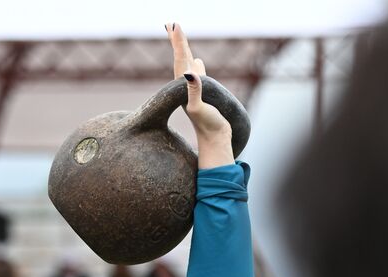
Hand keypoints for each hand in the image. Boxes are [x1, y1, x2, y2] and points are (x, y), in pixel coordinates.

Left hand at [168, 23, 233, 168]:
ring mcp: (194, 91)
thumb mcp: (200, 109)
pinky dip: (196, 66)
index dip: (178, 43)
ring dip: (184, 51)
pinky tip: (197, 62)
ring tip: (180, 38)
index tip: (174, 25)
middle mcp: (186, 87)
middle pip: (181, 59)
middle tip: (172, 24)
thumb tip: (189, 73)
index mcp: (184, 87)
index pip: (180, 60)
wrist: (215, 142)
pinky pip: (197, 76)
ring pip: (187, 66)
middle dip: (178, 42)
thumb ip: (194, 91)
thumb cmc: (209, 127)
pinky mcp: (203, 96)